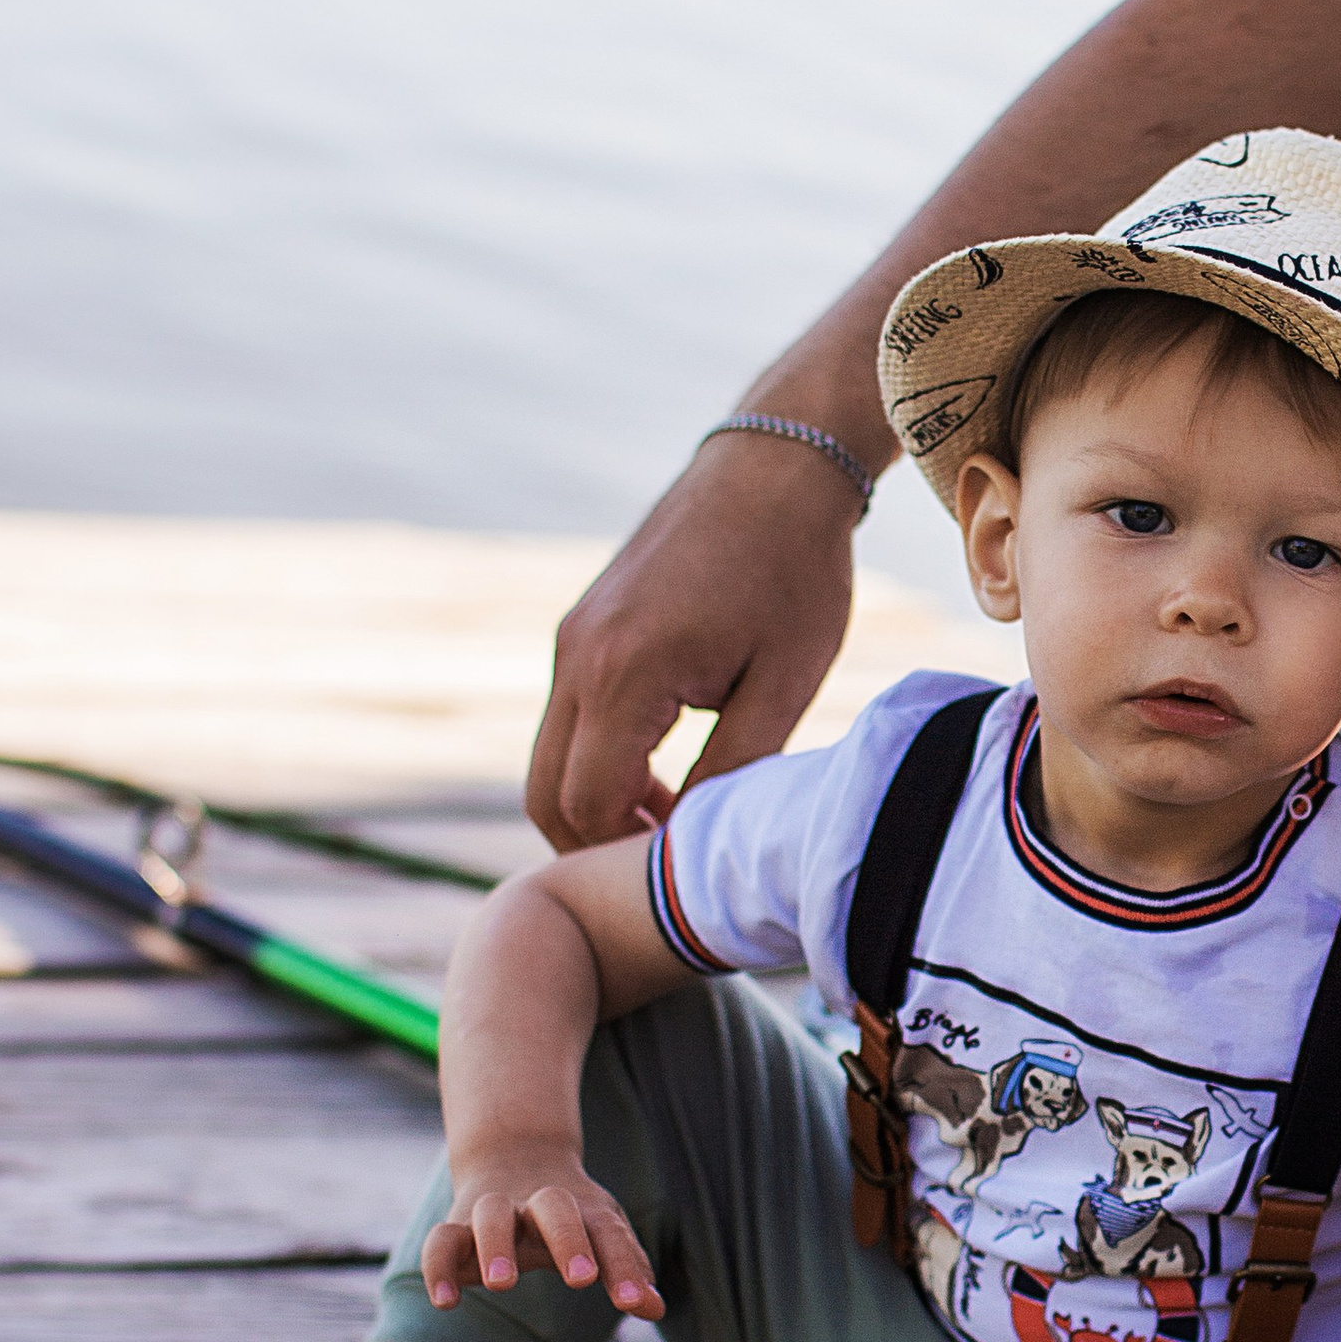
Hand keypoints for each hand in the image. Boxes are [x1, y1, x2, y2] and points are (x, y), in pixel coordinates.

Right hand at [423, 1150, 663, 1318]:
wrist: (514, 1157)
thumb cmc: (572, 1214)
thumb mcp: (603, 1233)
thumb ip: (628, 1269)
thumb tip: (656, 1310)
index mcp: (584, 1208)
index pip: (609, 1233)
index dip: (624, 1267)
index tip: (636, 1303)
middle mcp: (540, 1203)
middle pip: (555, 1209)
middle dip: (568, 1240)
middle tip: (582, 1281)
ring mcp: (495, 1210)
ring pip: (492, 1214)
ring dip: (496, 1245)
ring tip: (504, 1285)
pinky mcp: (457, 1226)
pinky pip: (440, 1241)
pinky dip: (438, 1268)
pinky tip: (446, 1303)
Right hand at [526, 428, 864, 848]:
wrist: (773, 468)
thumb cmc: (795, 572)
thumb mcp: (782, 686)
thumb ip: (731, 773)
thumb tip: (692, 845)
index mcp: (624, 674)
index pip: (587, 807)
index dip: (628, 856)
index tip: (684, 873)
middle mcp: (577, 657)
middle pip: (545, 795)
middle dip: (596, 845)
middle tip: (667, 864)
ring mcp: (570, 640)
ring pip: (548, 760)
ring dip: (597, 802)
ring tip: (672, 818)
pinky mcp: (579, 628)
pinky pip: (566, 721)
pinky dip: (597, 761)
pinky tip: (663, 770)